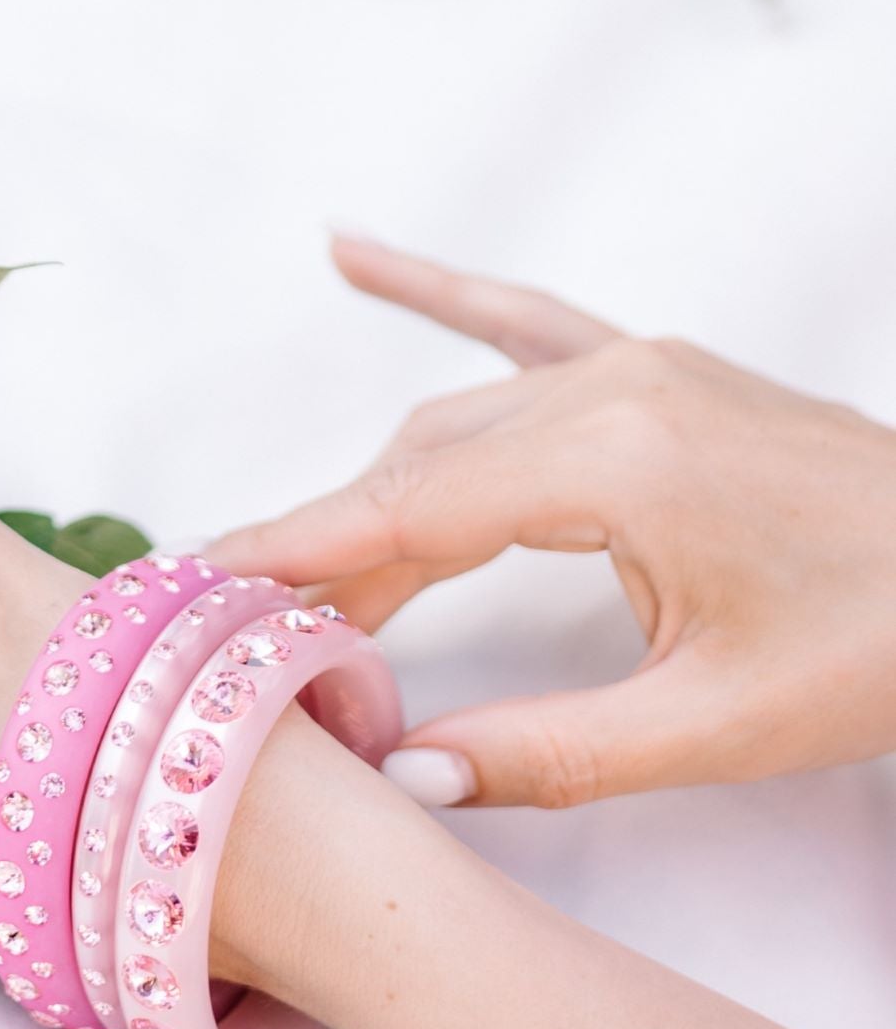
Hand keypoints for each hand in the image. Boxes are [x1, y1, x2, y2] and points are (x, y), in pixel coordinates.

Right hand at [211, 236, 895, 807]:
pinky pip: (522, 320)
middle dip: (329, 547)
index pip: (409, 508)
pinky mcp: (658, 371)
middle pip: (418, 466)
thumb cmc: (890, 638)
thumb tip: (407, 775)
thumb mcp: (716, 722)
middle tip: (252, 619)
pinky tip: (354, 253)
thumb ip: (547, 750)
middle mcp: (613, 388)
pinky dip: (435, 293)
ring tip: (309, 573)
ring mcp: (638, 365)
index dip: (298, 553)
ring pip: (455, 417)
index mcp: (616, 459)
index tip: (200, 579)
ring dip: (378, 493)